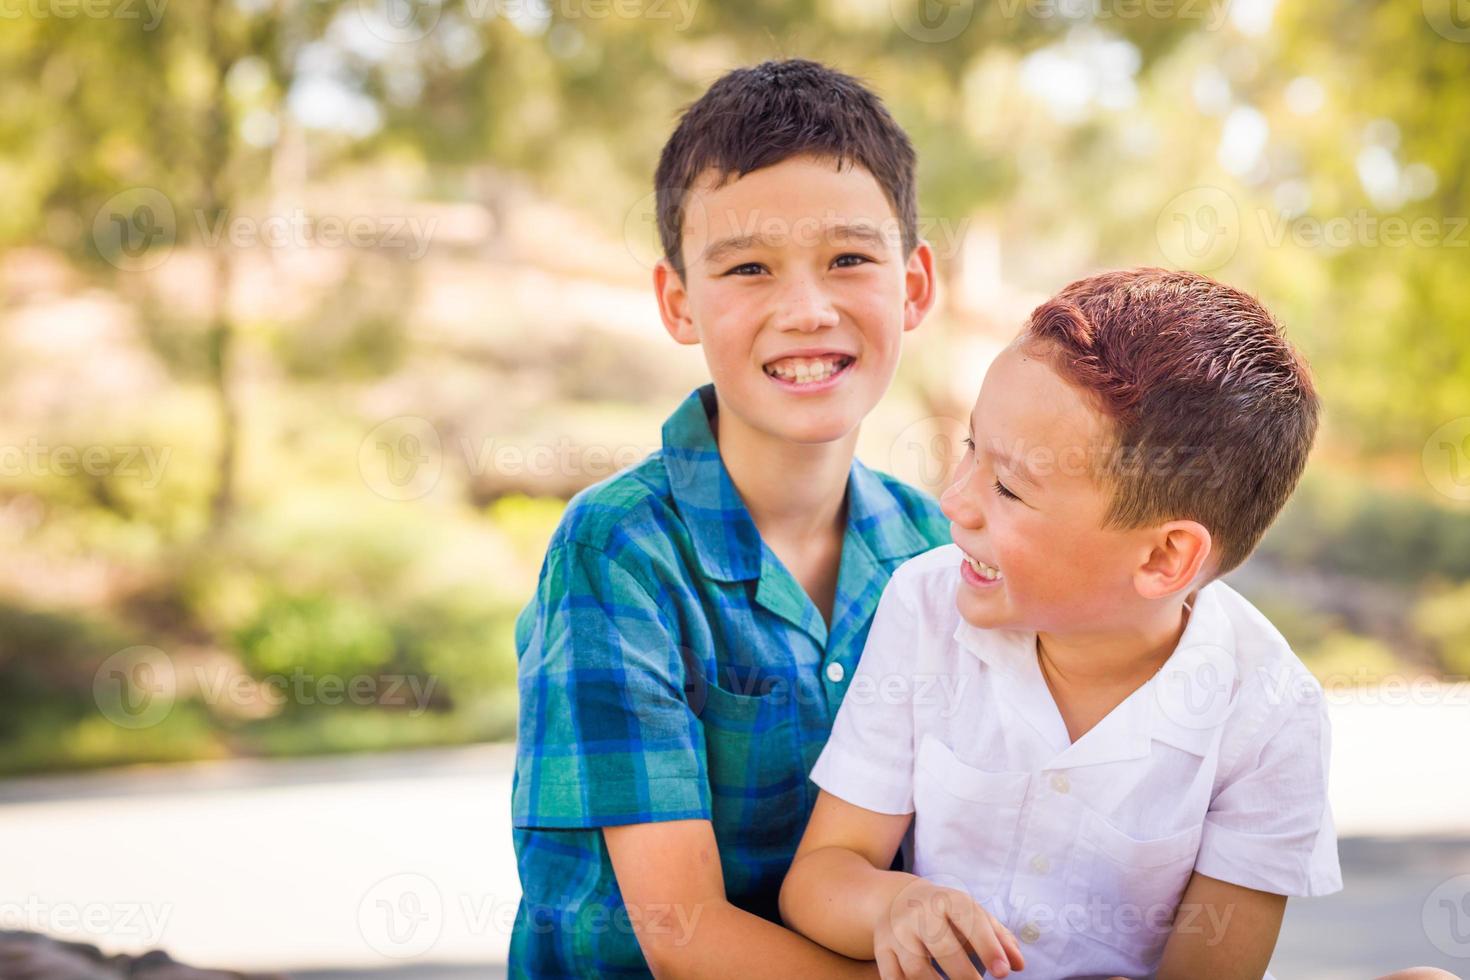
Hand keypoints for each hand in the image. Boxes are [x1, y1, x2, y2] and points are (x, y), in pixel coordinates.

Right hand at [874, 878, 1024, 978]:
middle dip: (964, 974)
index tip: (1003, 972)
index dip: (987, 946)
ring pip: (916, 968)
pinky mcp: (881, 949)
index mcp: (947, 899)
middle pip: (942, 946)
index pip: (969, 919)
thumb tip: (1018, 964)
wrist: (897, 899)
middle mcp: (919, 912)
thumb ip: (998, 938)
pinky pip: (893, 977)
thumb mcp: (972, 915)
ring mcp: (897, 931)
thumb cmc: (946, 913)